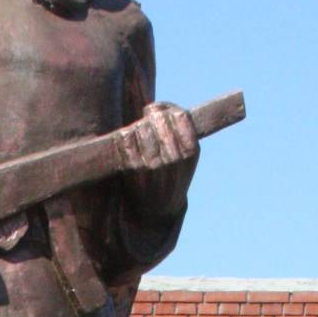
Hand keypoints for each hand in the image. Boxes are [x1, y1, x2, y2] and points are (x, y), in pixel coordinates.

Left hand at [115, 101, 198, 215]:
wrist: (158, 210)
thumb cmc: (172, 174)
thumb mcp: (186, 155)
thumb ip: (178, 129)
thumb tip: (156, 107)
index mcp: (191, 151)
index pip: (179, 116)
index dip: (165, 109)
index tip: (156, 112)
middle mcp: (175, 157)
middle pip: (159, 120)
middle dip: (150, 117)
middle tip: (145, 121)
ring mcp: (155, 163)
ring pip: (142, 128)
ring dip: (137, 127)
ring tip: (138, 136)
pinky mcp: (135, 168)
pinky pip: (127, 139)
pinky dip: (126, 137)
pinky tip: (128, 144)